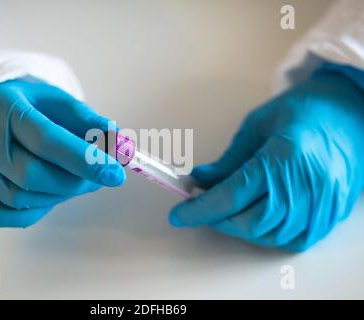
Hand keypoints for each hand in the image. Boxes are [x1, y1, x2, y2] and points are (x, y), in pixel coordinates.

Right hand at [0, 79, 124, 226]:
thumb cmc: (24, 107)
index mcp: (6, 109)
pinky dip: (37, 210)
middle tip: (99, 176)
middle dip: (74, 181)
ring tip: (75, 180)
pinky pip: (7, 215)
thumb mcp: (55, 101)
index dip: (84, 159)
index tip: (116, 173)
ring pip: (21, 198)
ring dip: (59, 195)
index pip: (47, 140)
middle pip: (31, 174)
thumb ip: (87, 120)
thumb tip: (119, 142)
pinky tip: (50, 193)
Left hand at [169, 71, 363, 251]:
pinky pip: (297, 239)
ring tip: (229, 213)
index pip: (232, 195)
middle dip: (220, 221)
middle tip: (204, 210)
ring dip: (243, 229)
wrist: (350, 111)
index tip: (179, 215)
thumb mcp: (256, 126)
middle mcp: (305, 184)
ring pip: (273, 235)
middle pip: (251, 222)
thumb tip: (199, 181)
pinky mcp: (332, 211)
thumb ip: (228, 160)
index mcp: (283, 157)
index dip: (201, 209)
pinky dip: (271, 235)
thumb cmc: (303, 110)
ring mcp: (322, 201)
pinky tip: (259, 221)